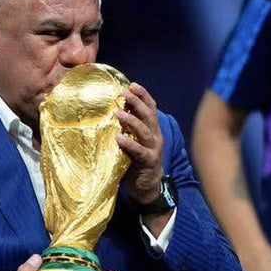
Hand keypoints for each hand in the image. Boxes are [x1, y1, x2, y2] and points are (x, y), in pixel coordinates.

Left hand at [116, 83, 164, 204]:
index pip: (151, 107)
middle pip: (149, 115)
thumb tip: (114, 109)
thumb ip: (129, 127)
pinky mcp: (149, 161)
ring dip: (131, 120)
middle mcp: (156, 136)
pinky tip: (119, 138)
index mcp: (152, 128)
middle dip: (137, 102)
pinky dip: (129, 143)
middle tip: (124, 92)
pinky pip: (139, 151)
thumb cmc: (136, 160)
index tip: (132, 85)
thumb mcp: (135, 140)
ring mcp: (154, 148)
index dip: (143, 95)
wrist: (147, 185)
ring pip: (145, 130)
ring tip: (118, 112)